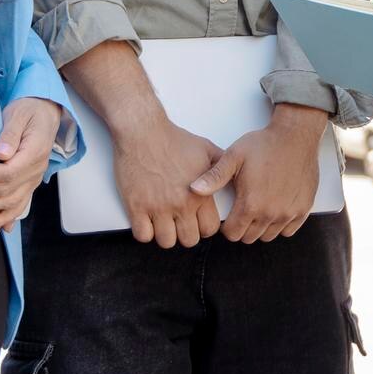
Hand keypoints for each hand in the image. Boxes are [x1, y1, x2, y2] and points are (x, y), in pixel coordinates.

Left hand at [0, 97, 62, 247]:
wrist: (44, 114)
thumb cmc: (29, 111)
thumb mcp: (18, 114)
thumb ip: (10, 133)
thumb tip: (1, 153)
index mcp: (35, 153)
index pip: (8, 173)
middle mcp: (36, 171)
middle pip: (6, 191)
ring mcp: (34, 181)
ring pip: (10, 204)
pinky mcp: (29, 186)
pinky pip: (17, 208)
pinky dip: (0, 219)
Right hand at [111, 112, 224, 248]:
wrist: (144, 131)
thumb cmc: (175, 139)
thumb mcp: (206, 150)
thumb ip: (221, 169)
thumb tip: (236, 178)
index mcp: (200, 193)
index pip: (210, 229)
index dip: (205, 227)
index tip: (198, 220)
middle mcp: (181, 204)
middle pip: (189, 240)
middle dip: (186, 233)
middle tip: (180, 222)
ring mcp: (157, 207)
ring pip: (166, 242)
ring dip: (165, 235)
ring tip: (164, 222)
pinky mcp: (136, 207)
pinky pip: (142, 236)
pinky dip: (145, 232)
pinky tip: (147, 220)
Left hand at [189, 103, 325, 242]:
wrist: (295, 135)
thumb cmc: (265, 144)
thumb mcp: (234, 156)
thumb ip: (214, 176)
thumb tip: (193, 189)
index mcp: (251, 204)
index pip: (232, 234)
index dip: (227, 226)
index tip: (229, 214)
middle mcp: (270, 213)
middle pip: (249, 238)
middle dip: (243, 227)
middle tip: (243, 209)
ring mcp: (289, 213)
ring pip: (268, 236)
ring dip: (261, 227)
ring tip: (259, 207)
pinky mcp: (303, 209)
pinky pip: (288, 230)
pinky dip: (281, 224)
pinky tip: (276, 208)